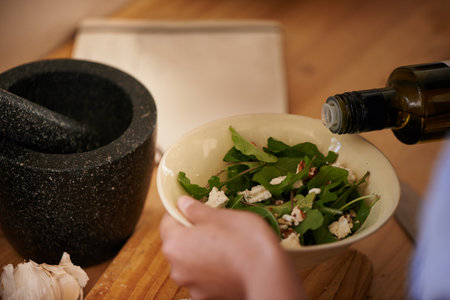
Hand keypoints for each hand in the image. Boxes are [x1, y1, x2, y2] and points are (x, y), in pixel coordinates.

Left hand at [159, 196, 305, 299]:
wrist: (269, 276)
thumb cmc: (245, 240)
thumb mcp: (220, 215)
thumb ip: (196, 210)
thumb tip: (182, 203)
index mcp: (175, 244)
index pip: (167, 221)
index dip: (180, 211)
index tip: (194, 208)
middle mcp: (177, 269)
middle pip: (178, 244)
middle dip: (193, 233)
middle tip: (216, 225)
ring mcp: (192, 286)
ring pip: (192, 262)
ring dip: (203, 252)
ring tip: (227, 244)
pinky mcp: (208, 297)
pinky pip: (205, 277)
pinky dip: (213, 269)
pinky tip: (231, 262)